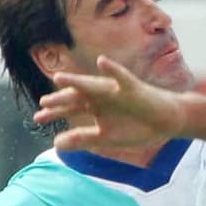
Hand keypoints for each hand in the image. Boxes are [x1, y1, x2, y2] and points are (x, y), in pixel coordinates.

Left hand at [34, 57, 185, 149]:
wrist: (168, 122)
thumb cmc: (138, 128)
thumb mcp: (106, 138)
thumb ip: (83, 139)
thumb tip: (56, 144)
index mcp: (96, 107)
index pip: (71, 107)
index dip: (54, 112)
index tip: (37, 119)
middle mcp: (103, 96)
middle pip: (77, 96)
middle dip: (61, 100)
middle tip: (44, 103)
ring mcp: (117, 91)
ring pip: (94, 84)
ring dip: (78, 81)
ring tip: (60, 78)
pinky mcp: (134, 88)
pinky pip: (122, 76)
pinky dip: (113, 69)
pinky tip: (102, 61)